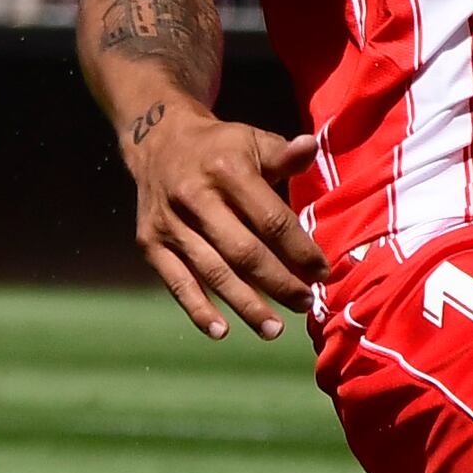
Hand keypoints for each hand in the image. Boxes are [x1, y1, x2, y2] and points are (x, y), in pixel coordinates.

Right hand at [127, 109, 323, 337]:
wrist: (158, 142)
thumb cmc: (221, 148)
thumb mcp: (252, 140)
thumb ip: (284, 154)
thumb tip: (311, 147)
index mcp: (226, 170)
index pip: (270, 220)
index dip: (299, 250)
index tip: (322, 273)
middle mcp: (195, 197)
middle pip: (243, 251)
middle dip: (278, 282)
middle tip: (305, 304)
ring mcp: (170, 223)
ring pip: (213, 272)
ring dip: (245, 305)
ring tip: (274, 329)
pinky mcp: (150, 243)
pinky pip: (177, 282)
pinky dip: (198, 309)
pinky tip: (222, 331)